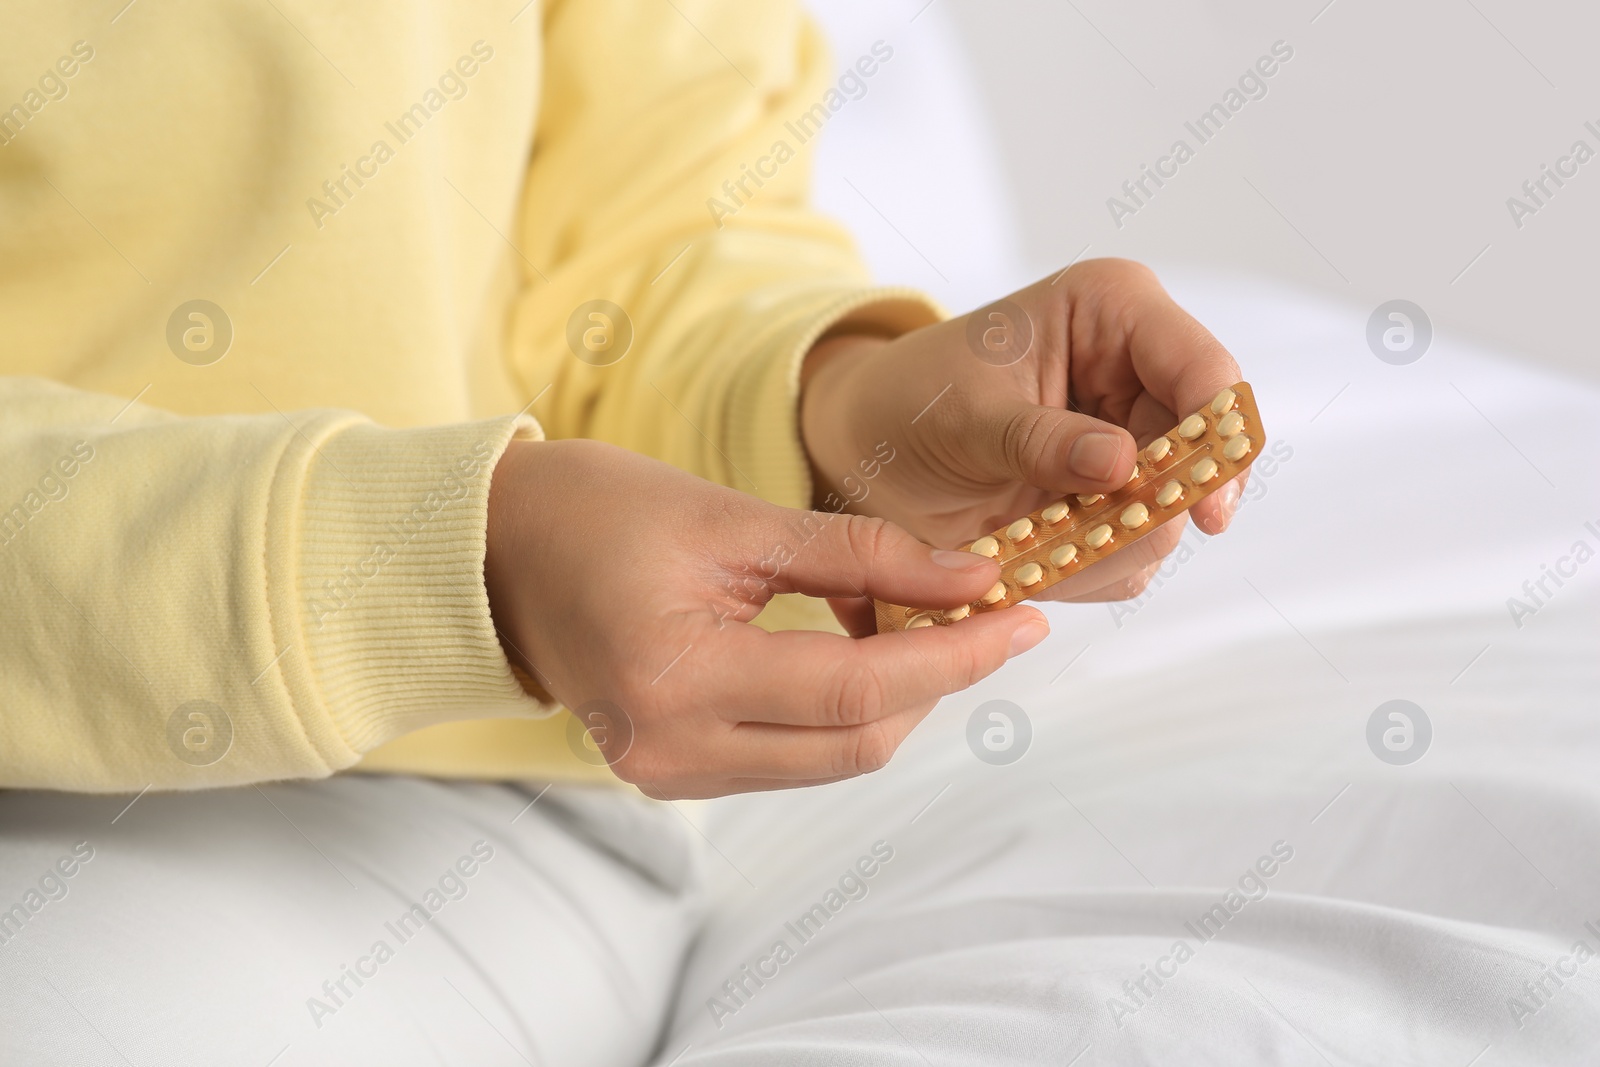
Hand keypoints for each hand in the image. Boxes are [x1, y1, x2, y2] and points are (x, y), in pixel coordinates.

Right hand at [484, 439, 1047, 797]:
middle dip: (936, 681)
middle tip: (984, 612)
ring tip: (923, 619)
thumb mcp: (733, 516)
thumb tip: (971, 577)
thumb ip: (860, 554)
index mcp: (677, 680)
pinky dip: (841, 710)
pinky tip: (860, 649)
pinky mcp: (675, 772)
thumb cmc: (596, 512)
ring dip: (894, 697)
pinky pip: (789, 756)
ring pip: (829, 759)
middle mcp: (672, 751)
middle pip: (856, 745)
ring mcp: (670, 774)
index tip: (1023, 617)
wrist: (494, 553)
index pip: (856, 692)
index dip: (954, 656)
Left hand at [801, 259, 1247, 601]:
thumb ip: (1040, 439)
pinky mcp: (1117, 501)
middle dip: (1151, 507)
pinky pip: (1133, 555)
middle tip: (1090, 538)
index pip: (1202, 369)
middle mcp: (1139, 372)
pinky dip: (1088, 566)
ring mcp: (1135, 441)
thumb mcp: (964, 413)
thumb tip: (1122, 465)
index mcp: (1114, 311)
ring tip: (1032, 538)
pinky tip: (1034, 550)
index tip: (1204, 510)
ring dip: (1109, 544)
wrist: (868, 450)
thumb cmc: (910, 401)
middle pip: (1203, 454)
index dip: (1217, 436)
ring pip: (1172, 515)